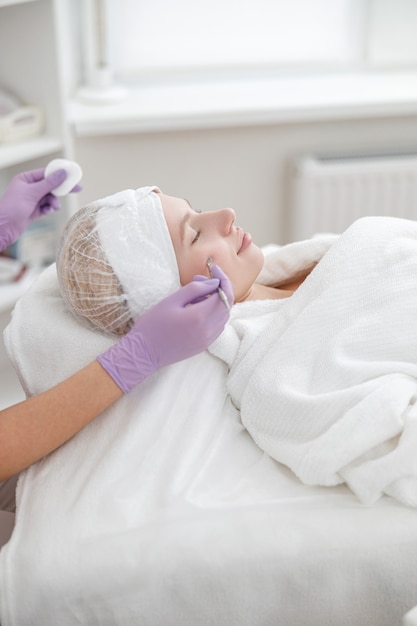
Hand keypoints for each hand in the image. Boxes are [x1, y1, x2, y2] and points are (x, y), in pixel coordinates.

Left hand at [0, 168, 80, 250]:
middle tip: (77, 189)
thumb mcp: (33, 193)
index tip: (71, 176)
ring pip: (49, 197)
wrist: (4, 228)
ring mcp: (31, 200)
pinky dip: (48, 209)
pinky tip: (46, 212)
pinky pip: (46, 207)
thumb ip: (49, 183)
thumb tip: (62, 173)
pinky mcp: (33, 211)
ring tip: (54, 207)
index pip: (46, 173)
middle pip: (50, 186)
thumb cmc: (13, 208)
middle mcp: (28, 188)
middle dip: (60, 190)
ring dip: (53, 202)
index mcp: (25, 179)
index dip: (59, 175)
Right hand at [97, 266, 233, 392]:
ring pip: (223, 316)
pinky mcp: (204, 345)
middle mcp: (208, 330)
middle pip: (226, 305)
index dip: (223, 279)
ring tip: (194, 296)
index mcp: (200, 316)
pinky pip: (217, 326)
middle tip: (198, 281)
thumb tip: (214, 283)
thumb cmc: (152, 325)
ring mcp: (207, 340)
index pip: (224, 294)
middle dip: (218, 289)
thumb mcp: (171, 300)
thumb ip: (195, 289)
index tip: (215, 270)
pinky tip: (196, 310)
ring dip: (215, 302)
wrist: (143, 353)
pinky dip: (213, 314)